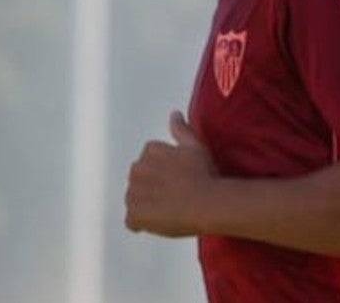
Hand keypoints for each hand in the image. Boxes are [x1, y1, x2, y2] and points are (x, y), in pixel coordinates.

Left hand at [124, 111, 215, 236]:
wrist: (206, 202)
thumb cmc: (203, 174)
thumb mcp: (194, 146)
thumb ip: (181, 129)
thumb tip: (174, 114)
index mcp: (149, 151)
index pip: (148, 164)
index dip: (163, 175)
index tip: (176, 182)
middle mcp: (137, 169)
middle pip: (139, 182)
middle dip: (151, 190)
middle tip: (174, 198)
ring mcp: (134, 193)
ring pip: (135, 201)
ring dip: (146, 207)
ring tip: (169, 211)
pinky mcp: (135, 214)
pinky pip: (133, 221)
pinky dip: (142, 224)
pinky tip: (160, 223)